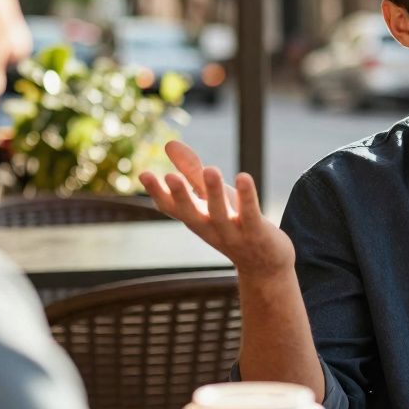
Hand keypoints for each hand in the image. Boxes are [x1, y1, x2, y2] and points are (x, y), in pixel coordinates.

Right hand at [140, 140, 294, 277]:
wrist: (264, 265)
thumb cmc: (234, 224)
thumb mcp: (211, 198)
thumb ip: (192, 172)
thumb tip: (168, 143)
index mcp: (195, 219)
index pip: (171, 208)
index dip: (157, 193)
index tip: (143, 174)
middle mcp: (209, 229)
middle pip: (191, 214)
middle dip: (180, 196)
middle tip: (170, 176)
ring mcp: (233, 234)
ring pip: (220, 215)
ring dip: (215, 193)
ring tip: (211, 169)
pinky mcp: (257, 234)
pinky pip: (250, 215)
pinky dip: (247, 197)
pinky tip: (244, 177)